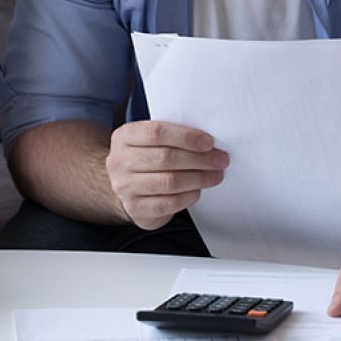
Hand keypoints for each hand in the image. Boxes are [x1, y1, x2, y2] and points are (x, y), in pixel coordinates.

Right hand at [105, 120, 228, 229]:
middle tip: (220, 159)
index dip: (185, 137)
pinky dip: (189, 196)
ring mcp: (125, 187)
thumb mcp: (148, 141)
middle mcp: (120, 161)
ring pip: (169, 182)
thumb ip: (171, 136)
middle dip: (199, 159)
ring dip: (199, 178)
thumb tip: (207, 141)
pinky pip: (169, 203)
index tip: (208, 142)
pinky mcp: (136, 208)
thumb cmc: (145, 159)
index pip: (156, 132)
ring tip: (215, 175)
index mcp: (124, 137)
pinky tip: (198, 190)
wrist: (125, 187)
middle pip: (165, 158)